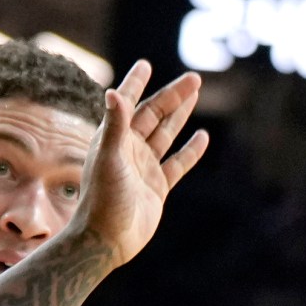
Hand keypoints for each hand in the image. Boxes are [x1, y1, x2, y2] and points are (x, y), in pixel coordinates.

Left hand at [66, 60, 208, 269]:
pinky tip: (203, 137)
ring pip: (166, 134)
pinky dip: (190, 150)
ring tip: (196, 95)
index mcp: (113, 138)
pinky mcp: (157, 187)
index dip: (135, 83)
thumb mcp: (109, 158)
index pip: (126, 103)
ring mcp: (144, 168)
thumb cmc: (102, 199)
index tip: (146, 65)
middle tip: (194, 78)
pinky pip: (177, 164)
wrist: (106, 240)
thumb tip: (113, 91)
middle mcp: (129, 150)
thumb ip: (114, 124)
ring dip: (181, 115)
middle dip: (173, 96)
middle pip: (154, 115)